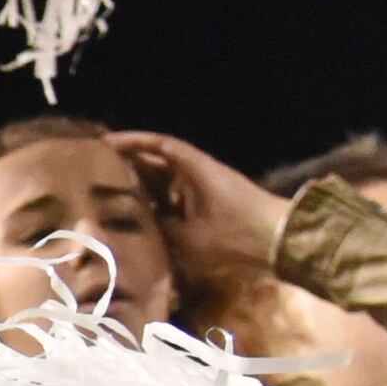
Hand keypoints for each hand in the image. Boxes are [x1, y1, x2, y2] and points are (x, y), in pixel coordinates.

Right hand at [108, 129, 289, 298]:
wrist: (285, 243)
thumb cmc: (238, 236)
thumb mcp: (193, 238)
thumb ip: (163, 228)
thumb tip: (140, 223)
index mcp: (197, 171)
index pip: (161, 147)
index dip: (133, 142)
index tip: (106, 142)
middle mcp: (203, 174)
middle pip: (163, 161)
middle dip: (133, 163)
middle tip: (101, 168)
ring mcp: (210, 188)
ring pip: (170, 180)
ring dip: (145, 183)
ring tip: (115, 191)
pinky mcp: (216, 204)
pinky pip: (180, 196)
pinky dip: (160, 200)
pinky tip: (145, 214)